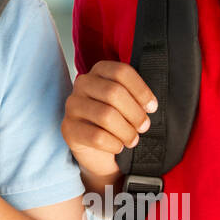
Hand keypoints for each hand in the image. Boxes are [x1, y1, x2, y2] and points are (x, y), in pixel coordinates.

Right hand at [60, 60, 156, 180]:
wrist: (97, 148)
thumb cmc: (115, 121)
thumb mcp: (126, 103)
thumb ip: (136, 97)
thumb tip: (149, 106)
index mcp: (99, 71)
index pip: (121, 72)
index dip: (141, 90)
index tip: (152, 107)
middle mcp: (82, 84)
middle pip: (114, 93)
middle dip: (135, 113)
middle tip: (143, 126)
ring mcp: (72, 105)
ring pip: (105, 115)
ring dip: (126, 131)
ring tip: (132, 139)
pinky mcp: (68, 128)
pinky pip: (96, 137)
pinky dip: (114, 144)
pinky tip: (118, 146)